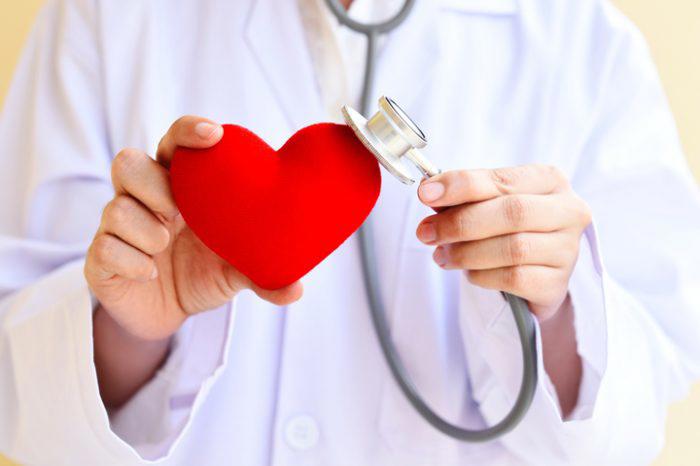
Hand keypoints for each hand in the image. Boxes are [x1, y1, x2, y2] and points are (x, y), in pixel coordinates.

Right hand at [85, 116, 302, 340]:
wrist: (169, 314)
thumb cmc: (203, 274)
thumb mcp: (237, 273)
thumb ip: (264, 275)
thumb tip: (297, 289)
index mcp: (179, 188)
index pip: (175, 144)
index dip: (188, 132)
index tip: (213, 135)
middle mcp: (144, 200)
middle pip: (128, 162)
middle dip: (153, 184)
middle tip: (177, 211)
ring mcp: (118, 228)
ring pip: (115, 207)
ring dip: (144, 229)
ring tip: (165, 246)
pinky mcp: (101, 258)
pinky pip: (104, 247)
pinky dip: (131, 260)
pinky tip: (150, 272)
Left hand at [416, 165, 590, 320]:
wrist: (534, 274)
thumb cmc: (508, 229)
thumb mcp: (489, 205)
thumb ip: (464, 198)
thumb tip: (429, 192)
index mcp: (550, 180)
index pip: (503, 179)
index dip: (462, 185)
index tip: (426, 193)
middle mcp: (568, 211)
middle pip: (512, 213)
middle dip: (460, 223)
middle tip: (426, 232)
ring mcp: (567, 249)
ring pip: (513, 248)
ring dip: (466, 253)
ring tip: (442, 255)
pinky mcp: (557, 284)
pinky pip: (514, 278)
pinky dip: (482, 275)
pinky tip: (469, 273)